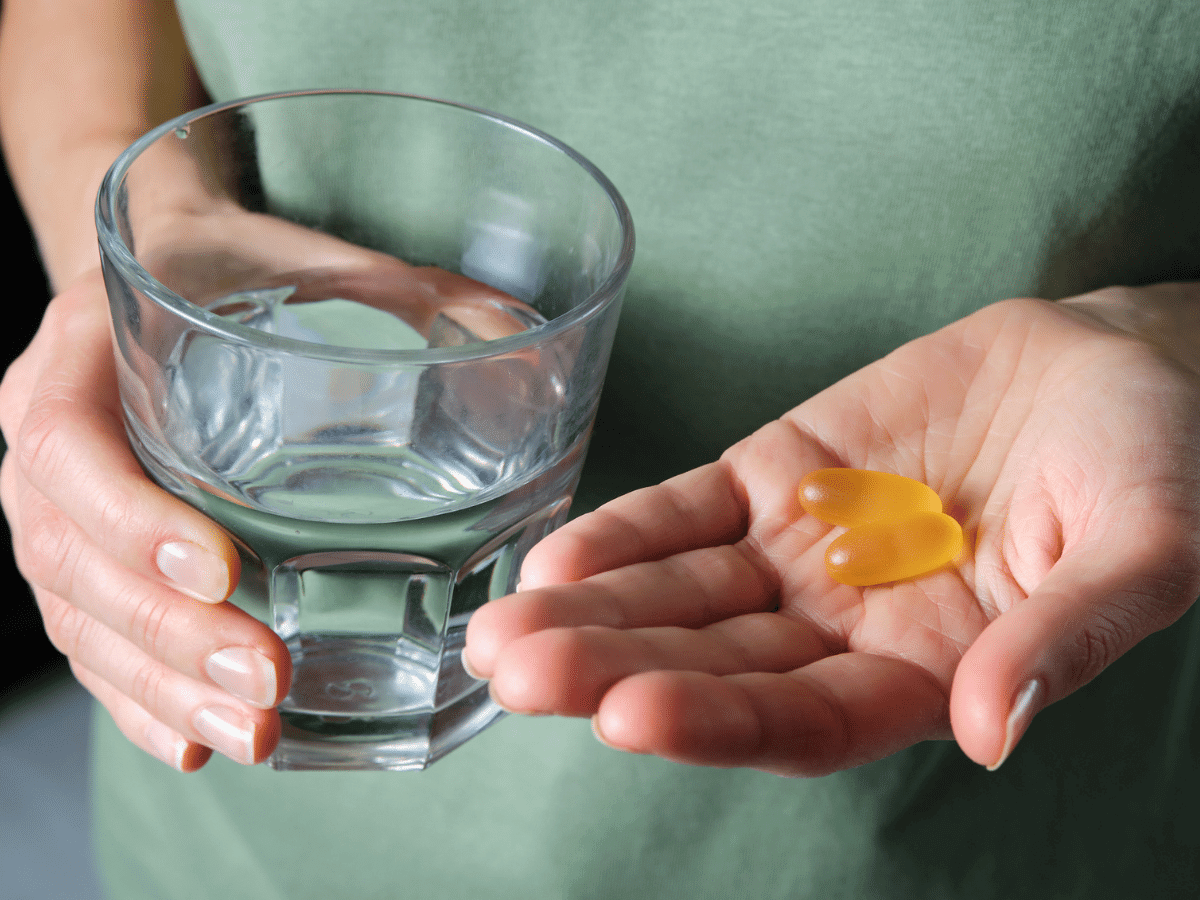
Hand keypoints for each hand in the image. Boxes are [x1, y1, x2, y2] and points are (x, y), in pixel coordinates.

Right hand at [0, 206, 543, 770]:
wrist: (170, 264)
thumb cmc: (238, 265)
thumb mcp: (304, 255)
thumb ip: (401, 289)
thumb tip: (521, 330)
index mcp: (79, 353)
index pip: (68, 444)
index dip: (132, 518)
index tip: (226, 568)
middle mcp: (50, 439)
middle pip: (68, 558)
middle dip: (166, 633)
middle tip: (263, 680)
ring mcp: (57, 507)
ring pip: (76, 617)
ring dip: (158, 686)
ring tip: (248, 733)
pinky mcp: (87, 554)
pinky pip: (90, 639)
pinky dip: (137, 698)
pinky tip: (194, 742)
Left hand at [464, 290, 1199, 775]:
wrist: (1117, 369)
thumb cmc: (1155, 469)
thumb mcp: (1147, 548)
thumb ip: (1071, 636)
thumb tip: (996, 729)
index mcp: (928, 675)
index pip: (804, 719)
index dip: (719, 721)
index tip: (631, 716)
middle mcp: (845, 628)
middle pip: (712, 665)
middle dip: (612, 671)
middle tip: (515, 672)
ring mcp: (800, 550)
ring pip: (681, 596)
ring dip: (592, 611)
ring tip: (502, 629)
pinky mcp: (777, 473)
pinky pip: (688, 509)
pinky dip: (625, 532)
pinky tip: (557, 558)